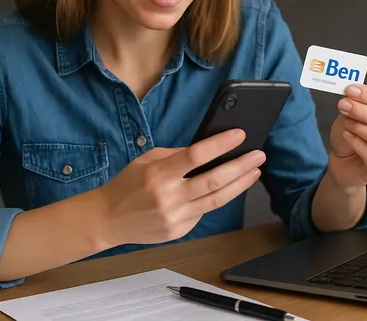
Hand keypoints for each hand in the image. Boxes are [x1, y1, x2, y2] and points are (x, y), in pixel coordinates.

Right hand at [94, 129, 264, 246]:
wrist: (108, 219)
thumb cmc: (127, 184)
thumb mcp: (147, 159)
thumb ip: (176, 154)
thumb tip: (207, 149)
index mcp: (158, 173)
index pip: (196, 155)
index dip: (221, 144)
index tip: (240, 135)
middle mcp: (168, 196)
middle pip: (214, 180)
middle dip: (241, 166)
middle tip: (258, 155)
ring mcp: (175, 217)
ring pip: (217, 200)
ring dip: (240, 184)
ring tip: (254, 171)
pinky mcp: (179, 230)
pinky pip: (204, 212)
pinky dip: (217, 198)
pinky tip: (228, 188)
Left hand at [328, 84, 366, 190]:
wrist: (343, 163)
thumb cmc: (353, 137)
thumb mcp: (354, 116)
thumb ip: (357, 104)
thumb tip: (353, 93)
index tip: (352, 90)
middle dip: (365, 111)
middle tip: (344, 104)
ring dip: (361, 127)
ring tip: (346, 122)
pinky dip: (357, 143)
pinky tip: (347, 136)